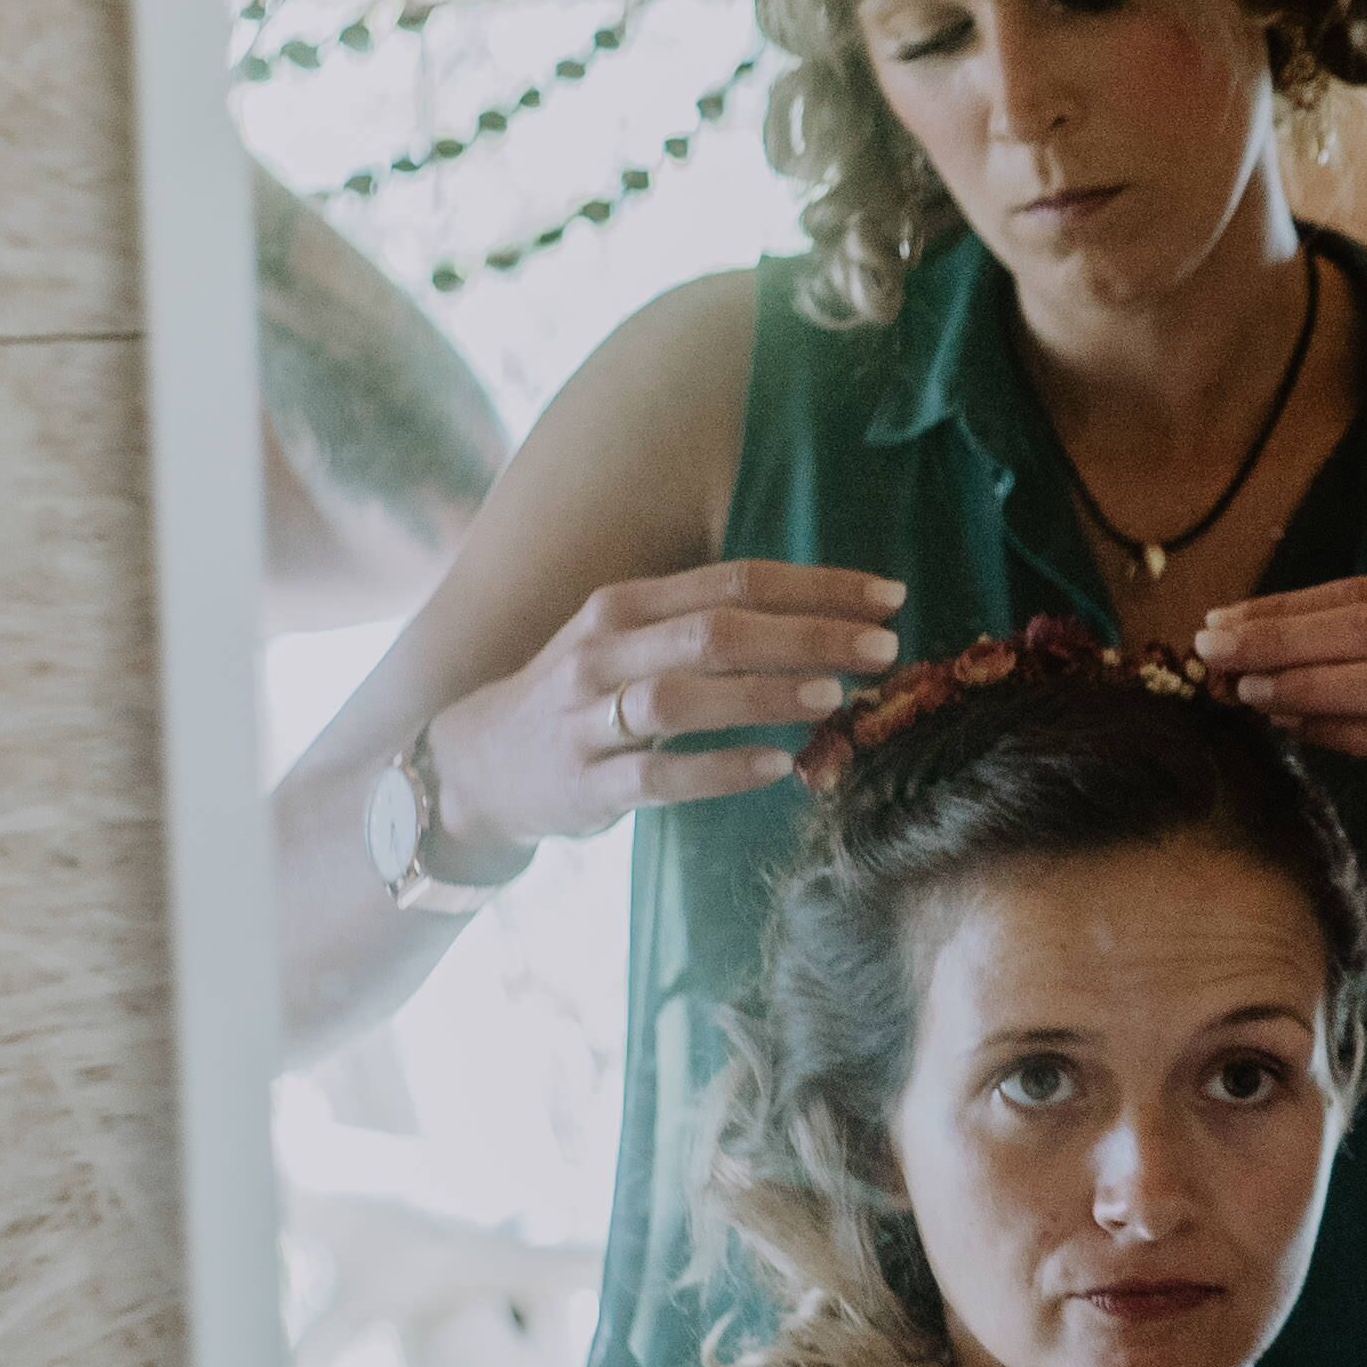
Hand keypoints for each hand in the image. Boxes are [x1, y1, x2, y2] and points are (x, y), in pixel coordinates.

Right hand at [424, 562, 903, 856]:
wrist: (477, 766)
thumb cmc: (584, 695)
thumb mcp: (631, 640)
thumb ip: (710, 625)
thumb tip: (827, 620)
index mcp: (627, 605)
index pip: (736, 581)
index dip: (818, 587)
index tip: (890, 598)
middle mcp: (603, 651)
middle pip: (716, 631)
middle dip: (807, 635)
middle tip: (882, 648)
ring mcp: (587, 718)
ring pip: (682, 697)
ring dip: (764, 694)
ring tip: (834, 697)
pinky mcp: (585, 785)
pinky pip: (657, 775)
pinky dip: (720, 769)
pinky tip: (777, 766)